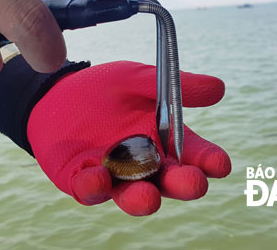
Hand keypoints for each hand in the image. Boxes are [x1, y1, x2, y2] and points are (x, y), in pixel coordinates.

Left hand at [28, 61, 230, 215]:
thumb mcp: (136, 79)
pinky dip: (95, 187)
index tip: (220, 163)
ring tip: (148, 197)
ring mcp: (115, 177)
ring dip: (141, 199)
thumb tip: (219, 88)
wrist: (56, 94)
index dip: (209, 161)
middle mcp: (145, 164)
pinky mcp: (83, 182)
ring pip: (133, 195)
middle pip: (169, 181)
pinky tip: (98, 178)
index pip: (194, 155)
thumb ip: (173, 86)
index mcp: (166, 140)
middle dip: (182, 184)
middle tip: (193, 183)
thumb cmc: (104, 88)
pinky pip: (91, 190)